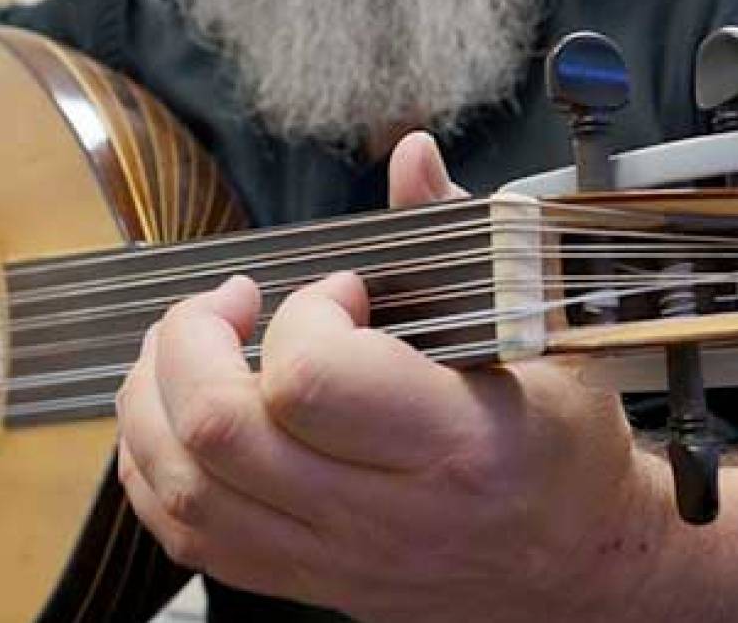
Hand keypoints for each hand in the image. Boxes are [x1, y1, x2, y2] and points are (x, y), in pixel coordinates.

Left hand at [115, 133, 653, 619]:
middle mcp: (385, 515)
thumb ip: (461, 237)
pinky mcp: (304, 579)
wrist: (582, 563)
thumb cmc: (563, 450)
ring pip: (183, 486)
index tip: (338, 292)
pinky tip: (177, 417)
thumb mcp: (538, 333)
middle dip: (190, 340)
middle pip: (219, 431)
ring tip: (188, 348)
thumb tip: (413, 158)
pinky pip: (189, 536)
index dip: (301, 312)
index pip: (310, 381)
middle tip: (228, 305)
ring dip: (155, 399)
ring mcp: (335, 557)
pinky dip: (157, 467)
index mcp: (455, 445)